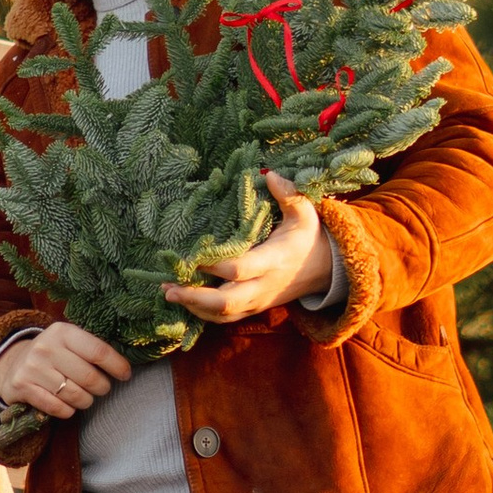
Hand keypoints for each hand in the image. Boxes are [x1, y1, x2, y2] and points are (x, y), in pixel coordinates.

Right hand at [0, 320, 132, 418]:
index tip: (125, 375)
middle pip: (89, 377)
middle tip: (101, 388)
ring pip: (75, 395)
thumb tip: (124, 367)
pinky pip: (58, 408)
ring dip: (86, 401)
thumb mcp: (68, 342)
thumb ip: (91, 350)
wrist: (13, 364)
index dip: (117, 366)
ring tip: (84, 397)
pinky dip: (68, 411)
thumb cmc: (53, 355)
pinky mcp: (22, 386)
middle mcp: (46, 347)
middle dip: (102, 387)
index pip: (98, 351)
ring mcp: (32, 367)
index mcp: (62, 331)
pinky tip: (67, 405)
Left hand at [164, 176, 334, 327]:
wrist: (325, 270)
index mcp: (274, 260)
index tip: (190, 255)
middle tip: (167, 287)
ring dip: (193, 307)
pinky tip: (184, 302)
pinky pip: (226, 319)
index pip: (239, 268)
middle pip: (226, 301)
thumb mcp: (305, 213)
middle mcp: (263, 285)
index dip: (213, 265)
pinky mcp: (254, 308)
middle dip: (195, 297)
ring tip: (167, 293)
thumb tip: (270, 174)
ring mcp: (258, 300)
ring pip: (223, 314)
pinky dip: (203, 314)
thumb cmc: (309, 237)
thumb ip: (290, 194)